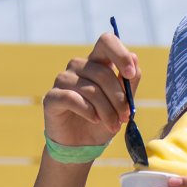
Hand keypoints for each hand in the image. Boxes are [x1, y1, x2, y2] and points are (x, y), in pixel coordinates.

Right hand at [42, 32, 139, 146]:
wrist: (82, 145)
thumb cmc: (103, 120)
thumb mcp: (122, 104)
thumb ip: (129, 82)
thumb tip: (135, 57)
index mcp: (97, 63)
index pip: (106, 41)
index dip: (120, 54)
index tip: (130, 74)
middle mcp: (78, 66)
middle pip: (102, 72)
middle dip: (118, 98)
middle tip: (125, 117)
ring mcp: (63, 80)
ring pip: (90, 89)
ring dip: (107, 110)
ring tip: (113, 125)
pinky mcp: (52, 97)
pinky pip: (72, 98)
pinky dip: (88, 111)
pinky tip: (94, 119)